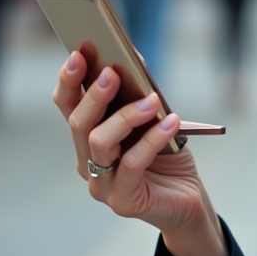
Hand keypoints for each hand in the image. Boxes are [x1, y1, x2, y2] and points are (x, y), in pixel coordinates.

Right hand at [52, 51, 228, 255]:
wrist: (188, 201)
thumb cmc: (168, 156)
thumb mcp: (154, 119)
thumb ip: (140, 95)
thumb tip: (134, 59)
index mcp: (89, 138)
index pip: (68, 107)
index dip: (69, 81)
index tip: (79, 53)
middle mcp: (88, 162)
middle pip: (79, 123)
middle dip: (94, 95)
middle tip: (113, 72)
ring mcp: (102, 185)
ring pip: (100, 143)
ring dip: (126, 116)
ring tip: (152, 100)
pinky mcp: (123, 202)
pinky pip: (131, 164)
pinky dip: (152, 139)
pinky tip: (171, 122)